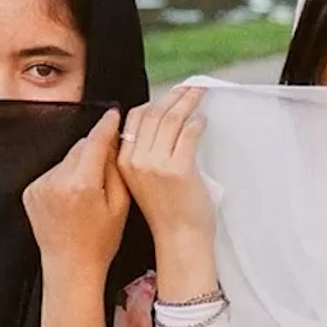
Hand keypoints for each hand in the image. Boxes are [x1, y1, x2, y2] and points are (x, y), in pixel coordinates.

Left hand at [22, 109, 127, 278]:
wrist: (70, 267)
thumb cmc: (99, 242)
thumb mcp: (120, 205)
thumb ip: (117, 169)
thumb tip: (114, 142)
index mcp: (81, 184)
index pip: (96, 141)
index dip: (107, 125)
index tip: (114, 114)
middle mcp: (56, 181)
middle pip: (80, 147)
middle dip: (95, 151)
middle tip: (107, 167)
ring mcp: (40, 186)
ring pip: (66, 159)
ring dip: (78, 165)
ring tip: (88, 192)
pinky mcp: (31, 191)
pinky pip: (53, 172)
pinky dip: (64, 177)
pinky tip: (72, 199)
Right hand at [118, 87, 212, 241]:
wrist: (179, 238)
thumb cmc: (167, 210)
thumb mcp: (143, 179)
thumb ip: (146, 152)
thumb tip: (164, 118)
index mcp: (124, 161)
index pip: (134, 118)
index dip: (154, 101)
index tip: (170, 94)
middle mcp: (136, 161)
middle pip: (154, 114)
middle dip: (174, 96)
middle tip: (190, 87)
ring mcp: (156, 165)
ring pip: (171, 119)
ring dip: (188, 102)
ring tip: (199, 94)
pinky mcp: (179, 169)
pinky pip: (189, 133)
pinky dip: (198, 122)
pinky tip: (203, 120)